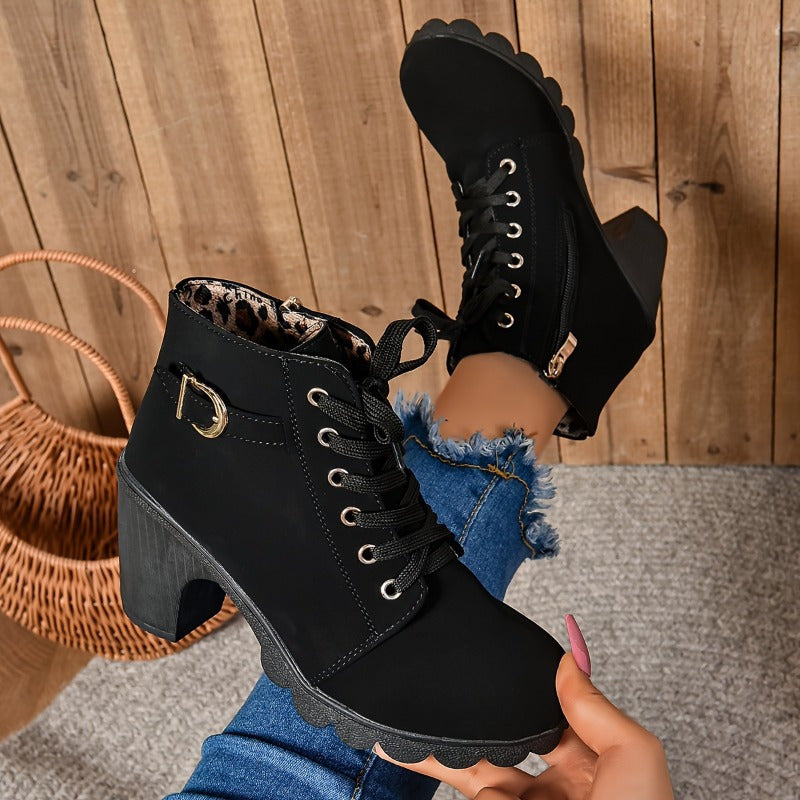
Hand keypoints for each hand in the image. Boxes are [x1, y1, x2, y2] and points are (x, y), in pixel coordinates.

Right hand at [375, 615, 673, 799]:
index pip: (547, 722)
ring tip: (406, 739)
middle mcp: (556, 797)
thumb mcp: (634, 763)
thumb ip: (599, 711)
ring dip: (444, 759)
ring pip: (477, 778)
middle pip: (502, 750)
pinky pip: (473, 798)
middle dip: (467, 728)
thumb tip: (570, 661)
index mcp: (593, 772)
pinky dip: (454, 783)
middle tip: (433, 704)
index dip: (520, 698)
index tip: (490, 674)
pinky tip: (423, 761)